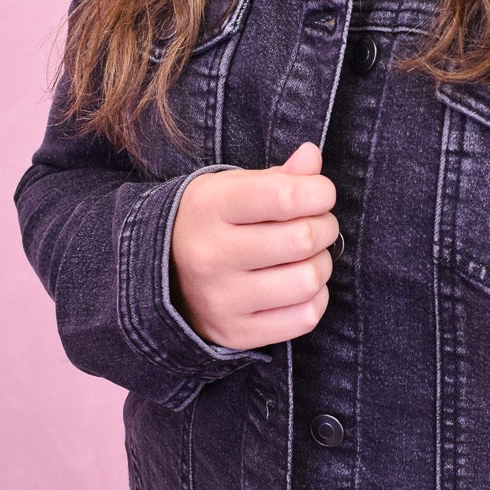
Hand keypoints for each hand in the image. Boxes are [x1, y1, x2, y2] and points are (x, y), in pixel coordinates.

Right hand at [170, 140, 339, 348]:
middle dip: (325, 227)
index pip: (284, 196)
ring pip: (308, 280)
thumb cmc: (214, 223)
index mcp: (210, 208)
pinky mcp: (236, 332)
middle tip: (317, 225)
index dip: (319, 192)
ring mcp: (222, 299)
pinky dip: (315, 298)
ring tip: (306, 257)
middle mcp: (211, 255)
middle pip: (303, 238)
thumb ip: (280, 175)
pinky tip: (298, 286)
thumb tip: (312, 157)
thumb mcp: (234, 188)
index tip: (320, 194)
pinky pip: (305, 317)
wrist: (164, 277)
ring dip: (321, 264)